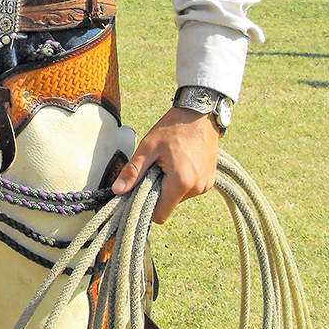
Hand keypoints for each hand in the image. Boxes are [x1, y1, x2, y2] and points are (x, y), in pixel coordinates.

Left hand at [112, 106, 220, 222]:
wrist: (201, 113)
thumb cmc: (174, 127)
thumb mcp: (148, 147)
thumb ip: (133, 171)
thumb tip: (118, 190)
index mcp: (181, 182)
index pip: (160, 214)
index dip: (146, 206)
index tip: (140, 191)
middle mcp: (196, 188)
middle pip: (169, 204)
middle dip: (158, 191)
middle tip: (155, 168)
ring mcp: (206, 185)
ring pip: (179, 197)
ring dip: (170, 186)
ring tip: (169, 162)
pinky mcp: (210, 181)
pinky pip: (190, 189)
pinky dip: (182, 181)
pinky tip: (180, 162)